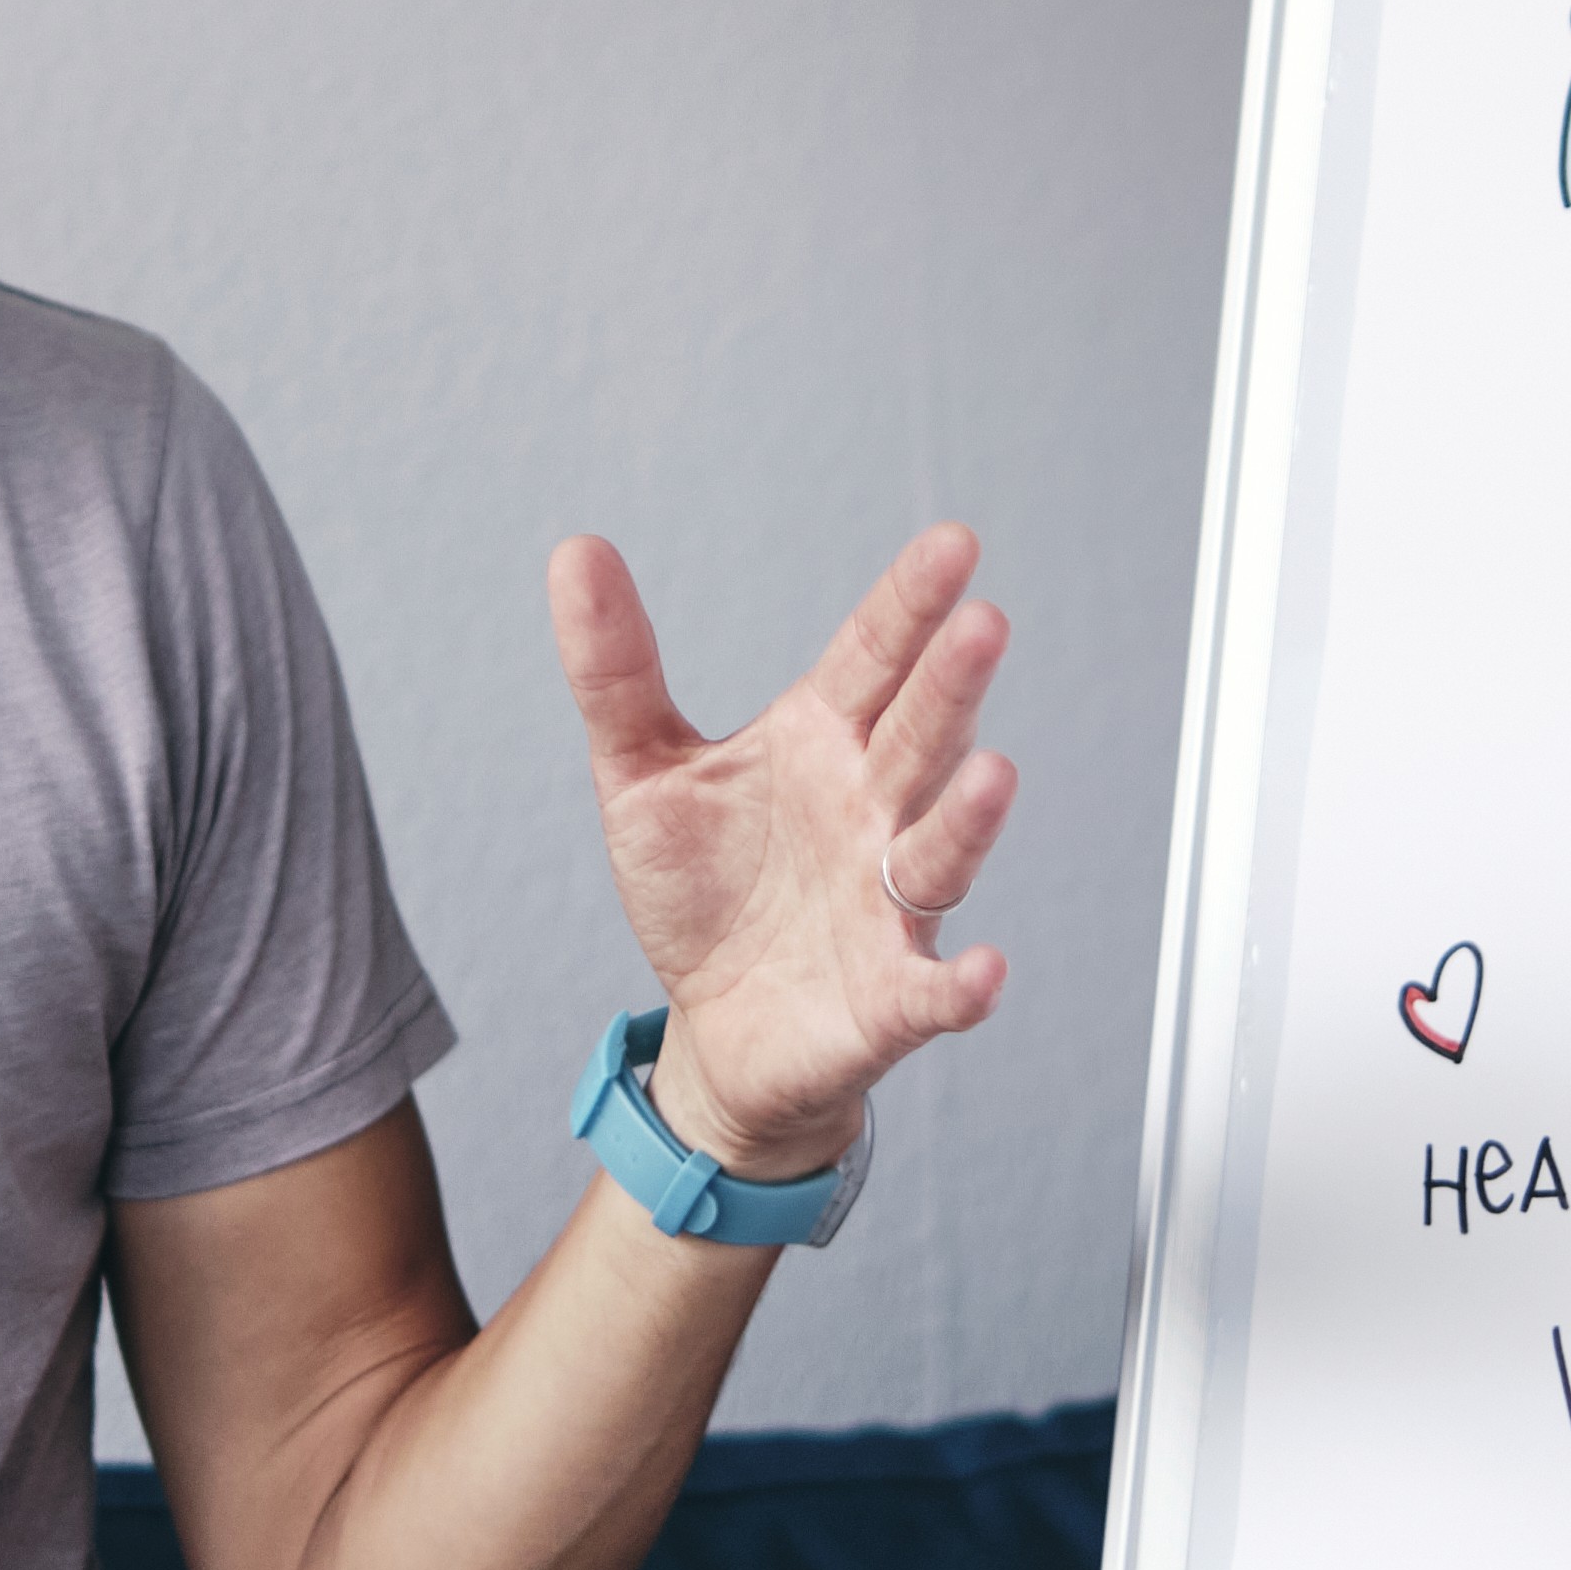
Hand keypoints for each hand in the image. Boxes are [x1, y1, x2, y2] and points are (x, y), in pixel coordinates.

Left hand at [552, 523, 1013, 1177]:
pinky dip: (960, 987)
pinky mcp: (889, 997)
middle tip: (983, 625)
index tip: (955, 543)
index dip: (911, 604)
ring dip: (968, 819)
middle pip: (917, 738)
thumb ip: (615, 668)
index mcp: (822, 740)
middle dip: (950, 686)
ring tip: (995, 774)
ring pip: (937, 852)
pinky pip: (933, 992)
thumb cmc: (701, 885)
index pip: (873, 658)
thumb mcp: (640, 771)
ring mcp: (888, 902)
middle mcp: (872, 809)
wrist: (717, 1026)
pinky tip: (984, 975)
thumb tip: (575, 550)